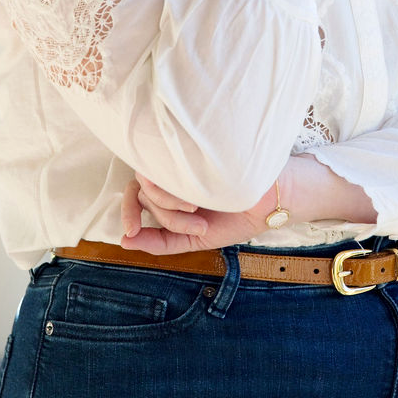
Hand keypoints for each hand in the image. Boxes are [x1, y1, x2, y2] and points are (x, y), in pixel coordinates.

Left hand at [119, 158, 375, 255]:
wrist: (273, 199)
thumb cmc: (239, 214)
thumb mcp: (196, 237)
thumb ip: (161, 242)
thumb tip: (124, 242)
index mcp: (172, 185)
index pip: (133, 191)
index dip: (126, 210)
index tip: (129, 232)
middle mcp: (174, 169)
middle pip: (141, 191)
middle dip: (160, 216)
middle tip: (192, 223)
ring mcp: (184, 159)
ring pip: (153, 188)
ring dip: (173, 213)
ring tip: (200, 216)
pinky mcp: (194, 154)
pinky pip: (167, 179)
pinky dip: (177, 201)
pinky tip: (198, 205)